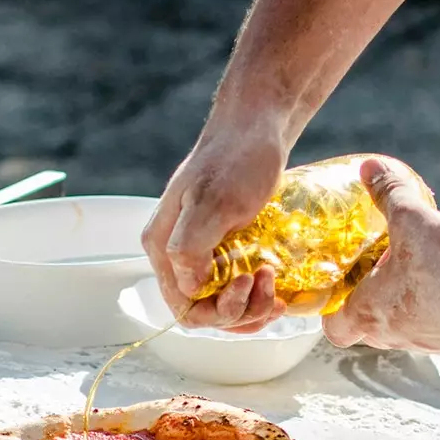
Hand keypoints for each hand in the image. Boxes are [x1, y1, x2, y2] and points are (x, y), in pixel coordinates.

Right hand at [141, 120, 288, 332]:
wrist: (256, 128)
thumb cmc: (236, 159)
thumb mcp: (213, 202)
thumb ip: (190, 247)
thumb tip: (189, 289)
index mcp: (163, 247)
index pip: (183, 307)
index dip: (217, 310)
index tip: (248, 284)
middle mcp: (176, 255)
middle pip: (203, 311)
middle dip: (239, 311)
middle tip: (269, 287)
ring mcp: (200, 253)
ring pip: (220, 306)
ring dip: (251, 309)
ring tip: (277, 290)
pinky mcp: (223, 250)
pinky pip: (235, 291)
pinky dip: (257, 299)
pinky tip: (277, 291)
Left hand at [323, 156, 439, 353]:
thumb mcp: (413, 220)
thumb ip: (390, 193)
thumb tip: (370, 168)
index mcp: (366, 312)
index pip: (332, 327)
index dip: (330, 308)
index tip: (339, 284)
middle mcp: (389, 335)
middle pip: (364, 325)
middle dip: (367, 297)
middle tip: (376, 267)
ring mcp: (421, 342)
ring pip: (398, 325)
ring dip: (401, 300)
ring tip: (415, 267)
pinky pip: (431, 326)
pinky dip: (432, 305)